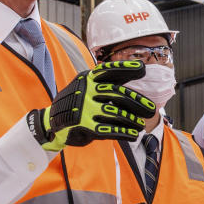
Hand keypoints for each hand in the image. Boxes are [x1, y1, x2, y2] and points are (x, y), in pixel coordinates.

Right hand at [27, 61, 155, 151]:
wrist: (51, 122)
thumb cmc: (78, 103)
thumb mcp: (88, 87)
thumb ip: (109, 83)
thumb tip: (138, 72)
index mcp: (87, 79)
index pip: (108, 71)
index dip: (125, 68)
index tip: (142, 68)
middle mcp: (85, 91)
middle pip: (117, 93)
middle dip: (137, 102)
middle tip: (152, 110)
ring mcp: (84, 108)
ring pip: (115, 113)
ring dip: (132, 120)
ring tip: (142, 125)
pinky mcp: (84, 126)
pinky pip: (108, 130)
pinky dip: (124, 133)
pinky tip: (134, 135)